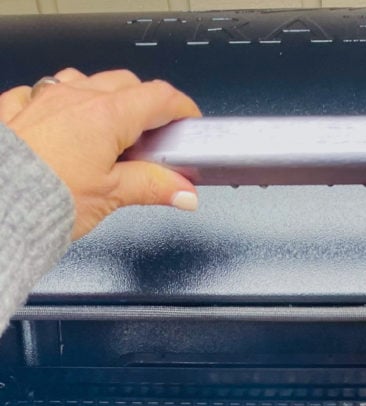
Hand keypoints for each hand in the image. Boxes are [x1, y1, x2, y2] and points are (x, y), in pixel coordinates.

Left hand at [0, 68, 201, 239]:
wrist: (1, 203)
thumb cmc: (46, 197)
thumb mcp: (113, 196)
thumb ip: (153, 188)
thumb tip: (183, 192)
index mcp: (105, 115)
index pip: (158, 97)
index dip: (181, 108)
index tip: (188, 121)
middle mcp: (74, 97)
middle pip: (124, 84)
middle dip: (144, 104)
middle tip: (152, 137)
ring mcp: (43, 98)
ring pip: (83, 82)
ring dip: (102, 98)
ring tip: (107, 133)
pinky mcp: (18, 109)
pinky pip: (42, 93)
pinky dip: (60, 106)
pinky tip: (62, 127)